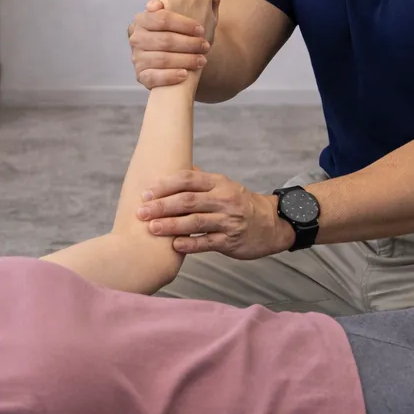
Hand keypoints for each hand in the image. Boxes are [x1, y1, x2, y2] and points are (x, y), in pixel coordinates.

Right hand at [128, 0, 220, 88]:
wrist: (179, 60)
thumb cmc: (187, 35)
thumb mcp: (198, 17)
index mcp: (146, 17)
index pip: (161, 17)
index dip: (182, 23)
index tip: (200, 29)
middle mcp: (137, 36)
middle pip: (163, 39)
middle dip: (188, 43)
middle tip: (206, 46)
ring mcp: (137, 56)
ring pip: (161, 58)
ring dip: (185, 60)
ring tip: (202, 60)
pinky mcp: (140, 75)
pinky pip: (153, 76)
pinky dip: (169, 76)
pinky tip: (184, 74)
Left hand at [136, 169, 293, 256]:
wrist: (271, 224)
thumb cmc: (240, 203)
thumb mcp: (224, 186)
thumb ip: (199, 180)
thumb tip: (173, 168)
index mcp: (219, 183)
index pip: (188, 179)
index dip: (165, 185)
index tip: (146, 193)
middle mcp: (224, 199)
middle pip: (188, 200)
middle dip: (162, 206)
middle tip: (141, 212)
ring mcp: (229, 220)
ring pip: (196, 221)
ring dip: (171, 225)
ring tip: (152, 228)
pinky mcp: (231, 241)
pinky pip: (207, 242)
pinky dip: (190, 243)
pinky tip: (174, 245)